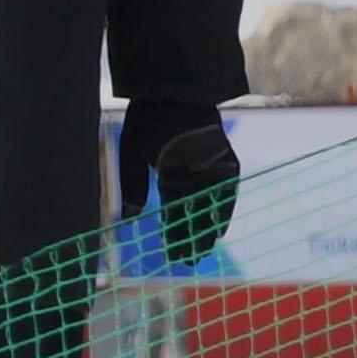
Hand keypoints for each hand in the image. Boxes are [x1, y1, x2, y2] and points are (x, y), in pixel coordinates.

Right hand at [120, 102, 239, 267]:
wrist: (172, 96)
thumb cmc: (148, 123)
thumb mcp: (132, 157)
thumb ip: (133, 188)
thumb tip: (129, 219)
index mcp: (169, 175)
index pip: (171, 211)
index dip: (172, 233)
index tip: (172, 254)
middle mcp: (190, 176)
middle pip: (192, 214)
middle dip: (191, 237)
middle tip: (190, 260)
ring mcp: (209, 170)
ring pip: (210, 207)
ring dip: (207, 229)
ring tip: (203, 251)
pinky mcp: (226, 163)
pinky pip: (226, 193)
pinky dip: (223, 211)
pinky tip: (220, 229)